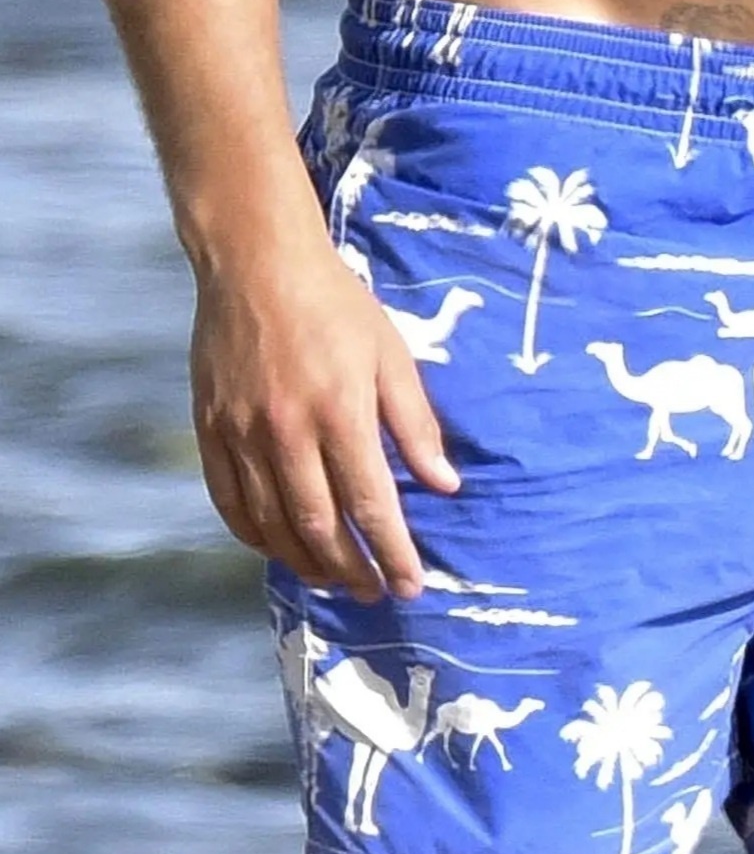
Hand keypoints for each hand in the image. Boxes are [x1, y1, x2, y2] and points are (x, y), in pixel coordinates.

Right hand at [190, 231, 459, 601]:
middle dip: (352, 571)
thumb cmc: (335, 304)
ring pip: (272, 525)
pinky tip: (277, 546)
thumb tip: (444, 485)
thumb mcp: (391, 353)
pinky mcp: (209, 428)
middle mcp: (287, 430)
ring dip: (305, 563)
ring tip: (333, 578)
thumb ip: (415, 423)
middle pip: (319, 528)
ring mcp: (242, 432)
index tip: (411, 585)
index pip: (371, 504)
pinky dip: (254, 535)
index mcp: (340, 410)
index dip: (393, 553)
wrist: (256, 261)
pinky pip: (229, 502)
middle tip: (375, 591)